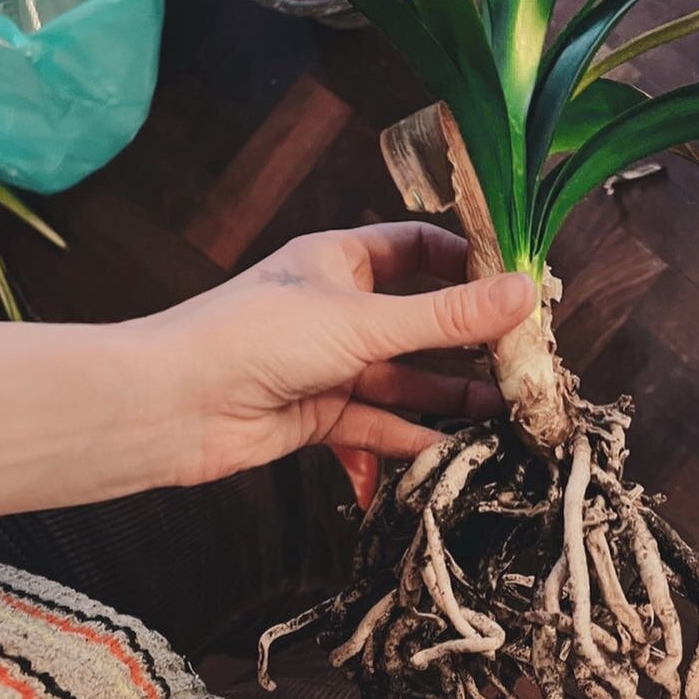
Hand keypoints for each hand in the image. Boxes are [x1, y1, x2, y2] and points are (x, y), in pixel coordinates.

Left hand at [143, 224, 535, 502]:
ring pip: (402, 379)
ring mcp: (327, 365)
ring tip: (504, 411)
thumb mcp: (366, 321)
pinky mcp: (317, 416)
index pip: (416, 248)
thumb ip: (449, 316)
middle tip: (523, 362)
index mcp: (339, 261)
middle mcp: (336, 310)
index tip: (516, 287)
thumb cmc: (256, 337)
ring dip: (448, 395)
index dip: (465, 264)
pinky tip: (450, 450)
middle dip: (467, 343)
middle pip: (418, 322)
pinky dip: (410, 437)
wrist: (173, 406)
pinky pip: (376, 425)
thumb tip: (525, 293)